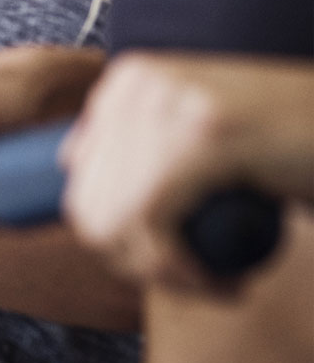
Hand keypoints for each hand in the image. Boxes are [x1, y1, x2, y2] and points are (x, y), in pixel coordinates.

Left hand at [61, 53, 310, 293]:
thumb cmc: (292, 143)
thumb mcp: (202, 133)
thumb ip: (142, 141)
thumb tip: (70, 173)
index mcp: (128, 79)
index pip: (78, 184)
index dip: (120, 242)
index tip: (175, 264)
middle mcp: (138, 84)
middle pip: (89, 208)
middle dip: (138, 264)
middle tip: (200, 280)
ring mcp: (169, 105)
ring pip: (115, 224)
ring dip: (165, 276)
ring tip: (220, 282)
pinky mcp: (204, 138)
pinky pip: (154, 227)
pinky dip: (184, 272)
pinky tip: (228, 283)